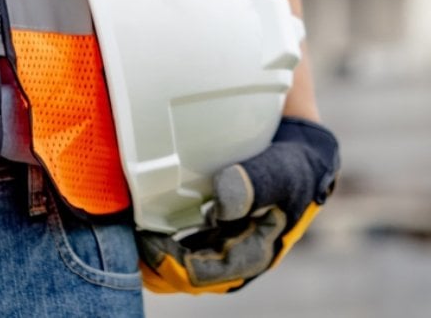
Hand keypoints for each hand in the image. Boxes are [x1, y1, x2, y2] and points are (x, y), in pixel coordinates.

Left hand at [138, 117, 339, 293]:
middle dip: (154, 265)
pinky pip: (183, 242)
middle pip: (186, 275)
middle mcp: (236, 255)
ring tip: (126, 237)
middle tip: (124, 243)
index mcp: (254, 254)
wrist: (306, 155)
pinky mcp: (216, 228)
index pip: (203, 274)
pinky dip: (163, 236)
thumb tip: (223, 203)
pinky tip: (142, 222)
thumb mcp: (284, 171)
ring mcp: (225, 244)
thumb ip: (256, 184)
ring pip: (182, 261)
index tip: (144, 243)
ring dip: (155, 254)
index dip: (170, 264)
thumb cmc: (298, 166)